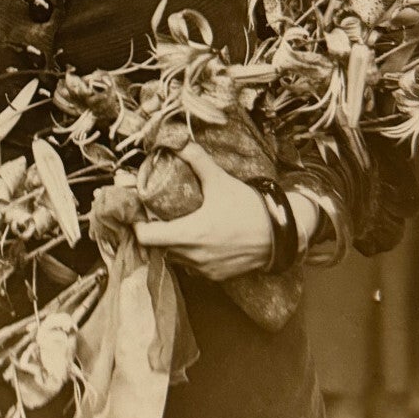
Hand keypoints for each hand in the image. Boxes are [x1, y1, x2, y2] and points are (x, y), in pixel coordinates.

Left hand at [133, 142, 272, 280]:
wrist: (280, 234)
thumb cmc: (248, 208)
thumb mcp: (220, 181)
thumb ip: (197, 160)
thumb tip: (179, 140)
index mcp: (190, 233)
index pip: (147, 237)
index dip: (138, 225)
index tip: (139, 213)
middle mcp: (194, 256)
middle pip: (158, 248)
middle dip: (155, 233)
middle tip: (156, 216)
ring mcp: (204, 270)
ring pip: (174, 259)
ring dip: (171, 246)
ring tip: (174, 226)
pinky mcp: (215, 277)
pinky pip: (191, 268)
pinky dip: (188, 256)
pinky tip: (195, 240)